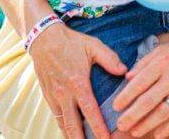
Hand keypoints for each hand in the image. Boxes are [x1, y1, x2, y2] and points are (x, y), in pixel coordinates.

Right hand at [28, 22, 126, 138]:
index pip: (90, 111)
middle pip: (73, 125)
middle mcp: (64, 94)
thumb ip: (110, 59)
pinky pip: (57, 117)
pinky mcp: (48, 97)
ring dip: (73, 137)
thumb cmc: (71, 42)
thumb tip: (124, 71)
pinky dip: (64, 128)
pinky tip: (72, 134)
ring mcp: (54, 97)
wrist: (44, 39)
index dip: (98, 128)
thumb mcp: (93, 45)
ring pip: (63, 124)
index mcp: (78, 83)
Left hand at [113, 30, 168, 136]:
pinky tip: (158, 134)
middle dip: (131, 115)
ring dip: (147, 124)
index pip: (139, 83)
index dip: (125, 97)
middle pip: (148, 101)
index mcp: (162, 63)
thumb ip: (144, 62)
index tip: (115, 106)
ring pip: (163, 112)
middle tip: (120, 124)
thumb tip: (127, 77)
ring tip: (134, 132)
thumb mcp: (162, 49)